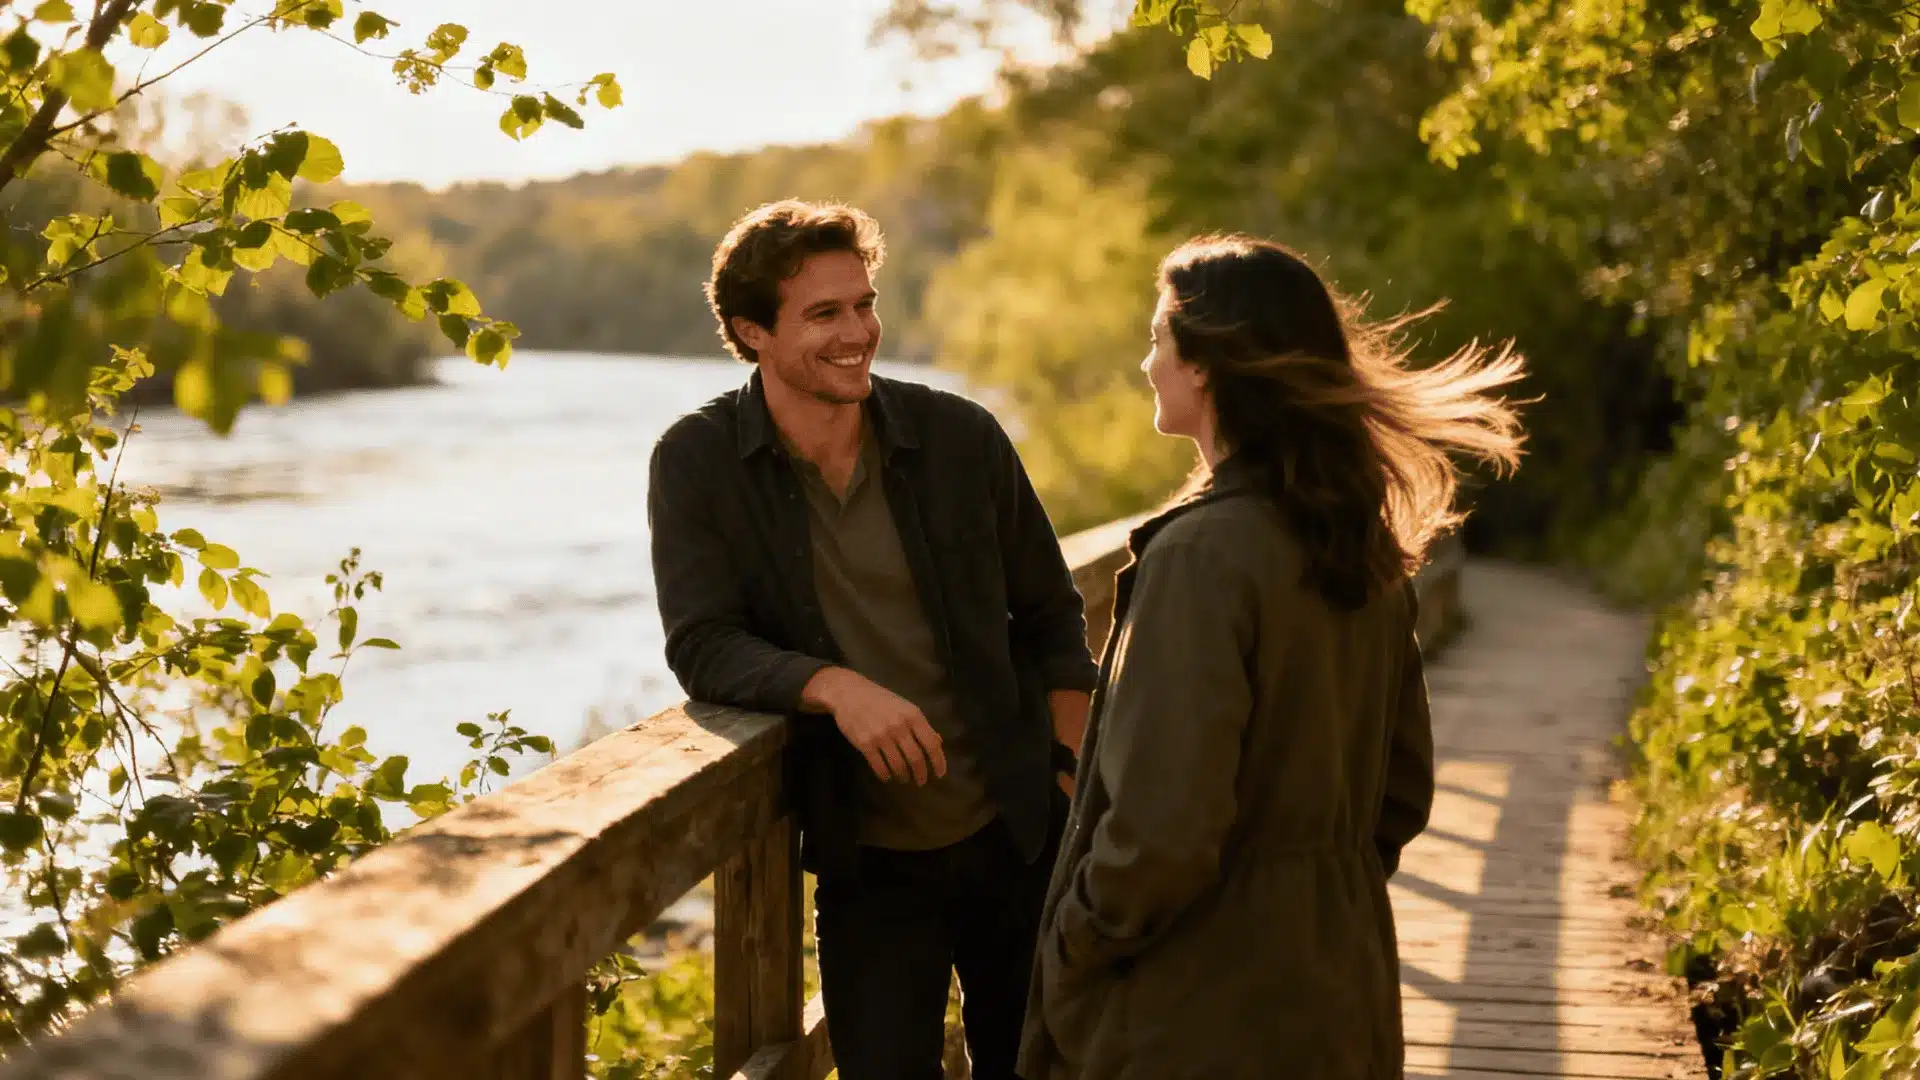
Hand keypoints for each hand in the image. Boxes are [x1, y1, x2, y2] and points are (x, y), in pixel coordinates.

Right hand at [802, 667, 947, 784]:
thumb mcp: (905, 707)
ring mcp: (881, 735)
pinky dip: (885, 775)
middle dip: (921, 774)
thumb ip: (921, 725)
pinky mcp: (865, 744)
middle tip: (921, 781)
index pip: (931, 744)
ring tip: (904, 778)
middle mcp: (899, 726)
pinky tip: (887, 776)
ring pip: (898, 765)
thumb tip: (938, 742)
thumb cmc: (881, 700)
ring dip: (903, 776)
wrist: (849, 693)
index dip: (938, 762)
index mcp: (913, 715)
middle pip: (916, 758)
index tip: (940, 774)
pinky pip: (879, 767)